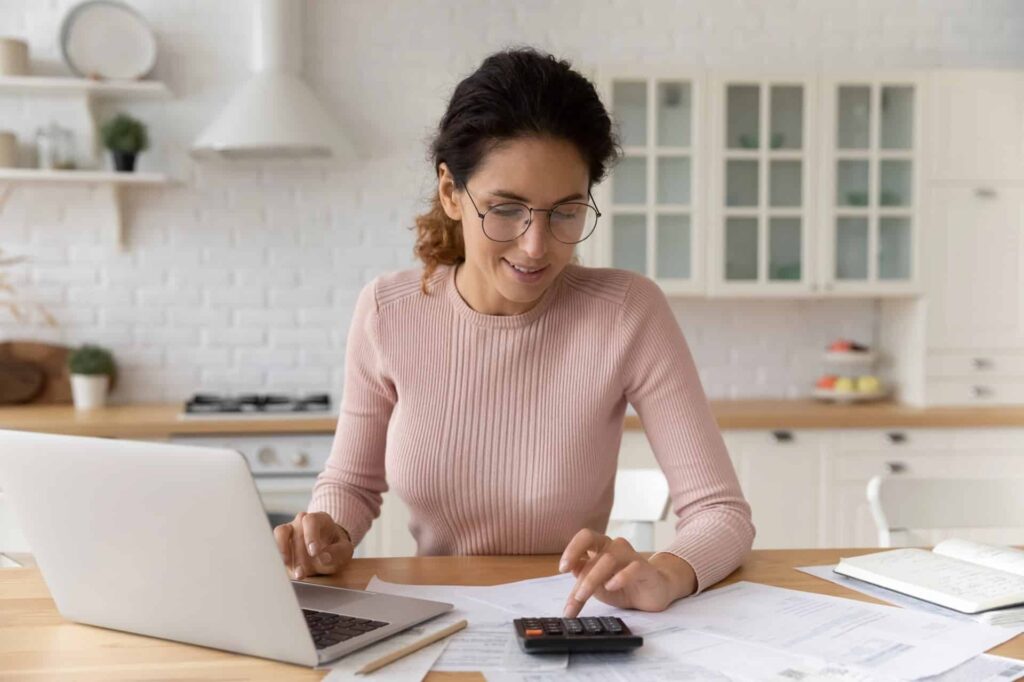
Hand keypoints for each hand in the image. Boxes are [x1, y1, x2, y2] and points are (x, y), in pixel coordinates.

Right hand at [273, 511, 353, 579]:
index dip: (311, 536)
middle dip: (300, 555)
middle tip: (304, 571)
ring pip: (280, 536)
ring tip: (297, 573)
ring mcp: (289, 531)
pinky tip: (288, 570)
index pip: (311, 520)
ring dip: (286, 556)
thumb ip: (337, 553)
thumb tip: (324, 557)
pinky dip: (279, 559)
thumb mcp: (344, 551)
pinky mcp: (280, 543)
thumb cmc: (335, 549)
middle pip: (296, 533)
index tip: (314, 552)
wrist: (326, 552)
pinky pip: (274, 546)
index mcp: (319, 519)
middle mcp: (301, 522)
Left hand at [558, 529, 692, 617]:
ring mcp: (631, 556)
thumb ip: (583, 579)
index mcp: (601, 548)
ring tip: (583, 597)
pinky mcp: (646, 569)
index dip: (572, 549)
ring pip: (608, 559)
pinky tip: (612, 586)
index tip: (562, 568)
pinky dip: (620, 576)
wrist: (653, 593)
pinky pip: (633, 567)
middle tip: (574, 596)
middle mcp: (614, 547)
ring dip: (592, 580)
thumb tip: (572, 569)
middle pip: (594, 549)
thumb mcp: (597, 588)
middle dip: (580, 576)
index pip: (584, 537)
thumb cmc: (623, 587)